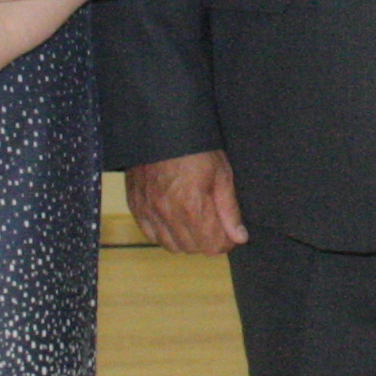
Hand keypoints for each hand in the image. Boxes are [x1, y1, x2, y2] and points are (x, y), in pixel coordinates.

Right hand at [127, 148, 246, 254]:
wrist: (160, 127)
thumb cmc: (195, 147)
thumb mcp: (221, 174)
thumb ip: (230, 210)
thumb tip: (239, 237)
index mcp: (192, 208)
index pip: (212, 246)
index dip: (225, 241)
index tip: (229, 232)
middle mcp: (168, 214)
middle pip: (193, 249)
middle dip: (208, 240)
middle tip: (214, 223)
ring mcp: (149, 211)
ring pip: (172, 246)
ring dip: (187, 240)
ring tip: (195, 220)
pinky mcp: (136, 206)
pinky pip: (151, 235)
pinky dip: (165, 234)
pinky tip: (174, 219)